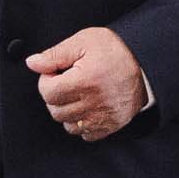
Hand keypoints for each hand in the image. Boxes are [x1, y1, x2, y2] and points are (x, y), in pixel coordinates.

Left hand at [26, 27, 146, 141]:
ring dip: (66, 111)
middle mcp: (95, 102)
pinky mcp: (112, 125)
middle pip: (56, 111)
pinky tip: (86, 107)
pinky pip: (86, 135)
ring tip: (76, 94)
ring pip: (68, 125)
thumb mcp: (84, 42)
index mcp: (86, 80)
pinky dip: (81, 123)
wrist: (146, 63)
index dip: (46, 81)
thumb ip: (55, 54)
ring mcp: (104, 117)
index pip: (48, 93)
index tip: (55, 73)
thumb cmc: (115, 50)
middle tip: (65, 82)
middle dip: (55, 96)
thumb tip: (32, 63)